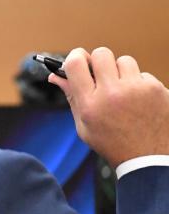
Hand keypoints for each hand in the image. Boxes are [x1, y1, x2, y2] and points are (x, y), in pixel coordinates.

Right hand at [49, 47, 168, 167]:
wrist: (149, 160)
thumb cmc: (113, 143)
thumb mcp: (84, 125)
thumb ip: (71, 97)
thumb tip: (55, 76)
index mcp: (90, 104)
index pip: (76, 63)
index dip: (75, 57)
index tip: (78, 60)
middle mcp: (113, 93)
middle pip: (101, 54)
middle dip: (99, 62)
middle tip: (101, 75)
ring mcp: (138, 90)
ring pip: (124, 61)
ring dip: (121, 72)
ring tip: (123, 91)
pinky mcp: (157, 90)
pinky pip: (143, 75)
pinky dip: (139, 85)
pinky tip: (139, 102)